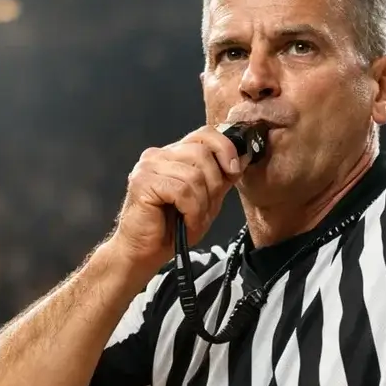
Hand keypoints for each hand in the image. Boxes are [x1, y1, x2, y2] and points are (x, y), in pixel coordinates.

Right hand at [111, 126, 245, 276]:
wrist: (144, 252)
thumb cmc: (172, 228)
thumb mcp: (206, 199)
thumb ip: (220, 178)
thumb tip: (242, 158)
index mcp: (173, 154)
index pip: (204, 134)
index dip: (225, 149)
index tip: (233, 171)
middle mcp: (158, 154)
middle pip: (202, 153)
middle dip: (213, 185)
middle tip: (205, 209)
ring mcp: (148, 166)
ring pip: (194, 175)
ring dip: (201, 204)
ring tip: (193, 219)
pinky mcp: (143, 182)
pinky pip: (182, 191)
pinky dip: (191, 211)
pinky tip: (186, 222)